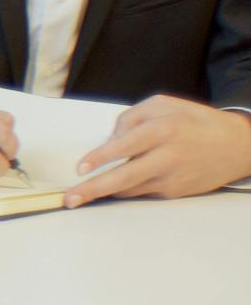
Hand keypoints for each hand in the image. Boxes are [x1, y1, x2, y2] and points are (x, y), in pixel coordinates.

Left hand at [65, 96, 250, 206]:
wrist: (237, 145)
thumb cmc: (194, 121)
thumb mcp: (163, 104)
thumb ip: (131, 117)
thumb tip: (109, 140)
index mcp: (163, 129)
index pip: (124, 145)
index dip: (100, 157)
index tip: (80, 168)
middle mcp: (167, 156)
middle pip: (124, 177)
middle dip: (93, 190)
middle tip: (70, 199)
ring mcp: (172, 178)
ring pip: (130, 188)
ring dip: (104, 193)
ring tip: (80, 196)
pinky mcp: (176, 192)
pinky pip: (143, 191)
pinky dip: (125, 189)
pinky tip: (112, 187)